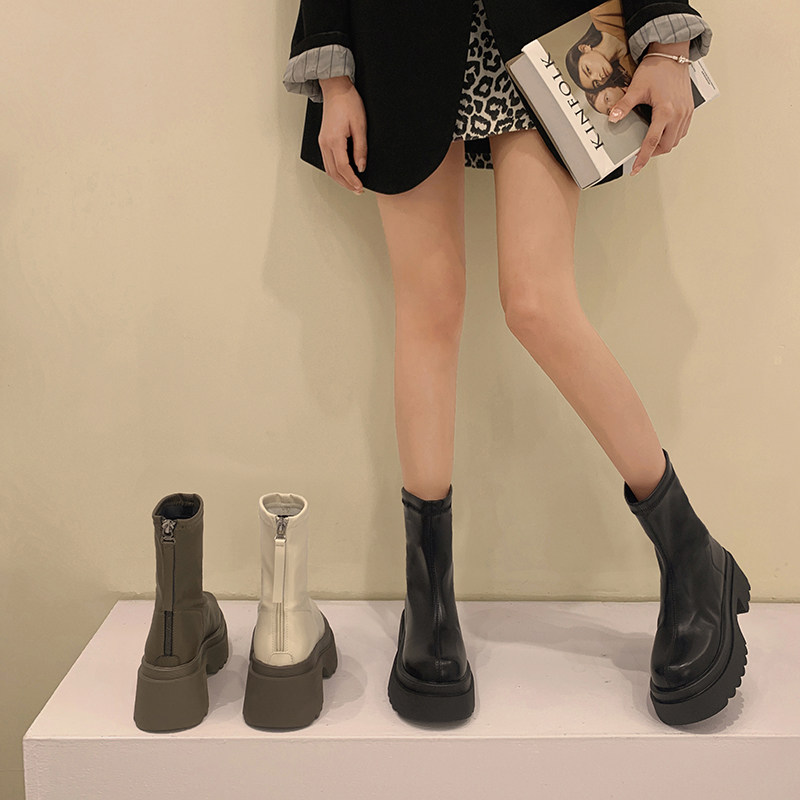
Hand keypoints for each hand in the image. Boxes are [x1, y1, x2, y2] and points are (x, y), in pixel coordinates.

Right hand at [318, 76, 367, 193]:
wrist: (336, 89)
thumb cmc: (349, 103)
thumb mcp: (360, 125)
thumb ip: (361, 148)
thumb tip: (361, 167)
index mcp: (334, 140)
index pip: (343, 167)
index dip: (352, 180)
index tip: (360, 187)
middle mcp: (325, 143)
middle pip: (333, 172)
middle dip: (346, 184)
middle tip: (358, 190)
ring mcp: (322, 142)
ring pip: (329, 169)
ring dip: (340, 180)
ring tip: (352, 185)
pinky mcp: (323, 141)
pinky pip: (327, 162)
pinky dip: (335, 172)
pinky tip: (344, 174)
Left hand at [608, 41, 692, 175]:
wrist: (673, 54)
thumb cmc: (656, 69)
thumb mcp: (636, 88)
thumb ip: (624, 105)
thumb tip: (613, 118)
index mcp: (665, 111)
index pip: (652, 142)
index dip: (643, 158)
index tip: (635, 169)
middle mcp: (679, 114)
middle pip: (666, 146)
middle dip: (653, 153)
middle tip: (641, 153)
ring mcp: (686, 112)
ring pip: (676, 140)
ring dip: (663, 145)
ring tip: (650, 144)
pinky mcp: (689, 109)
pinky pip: (682, 131)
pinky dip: (672, 137)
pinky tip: (662, 133)